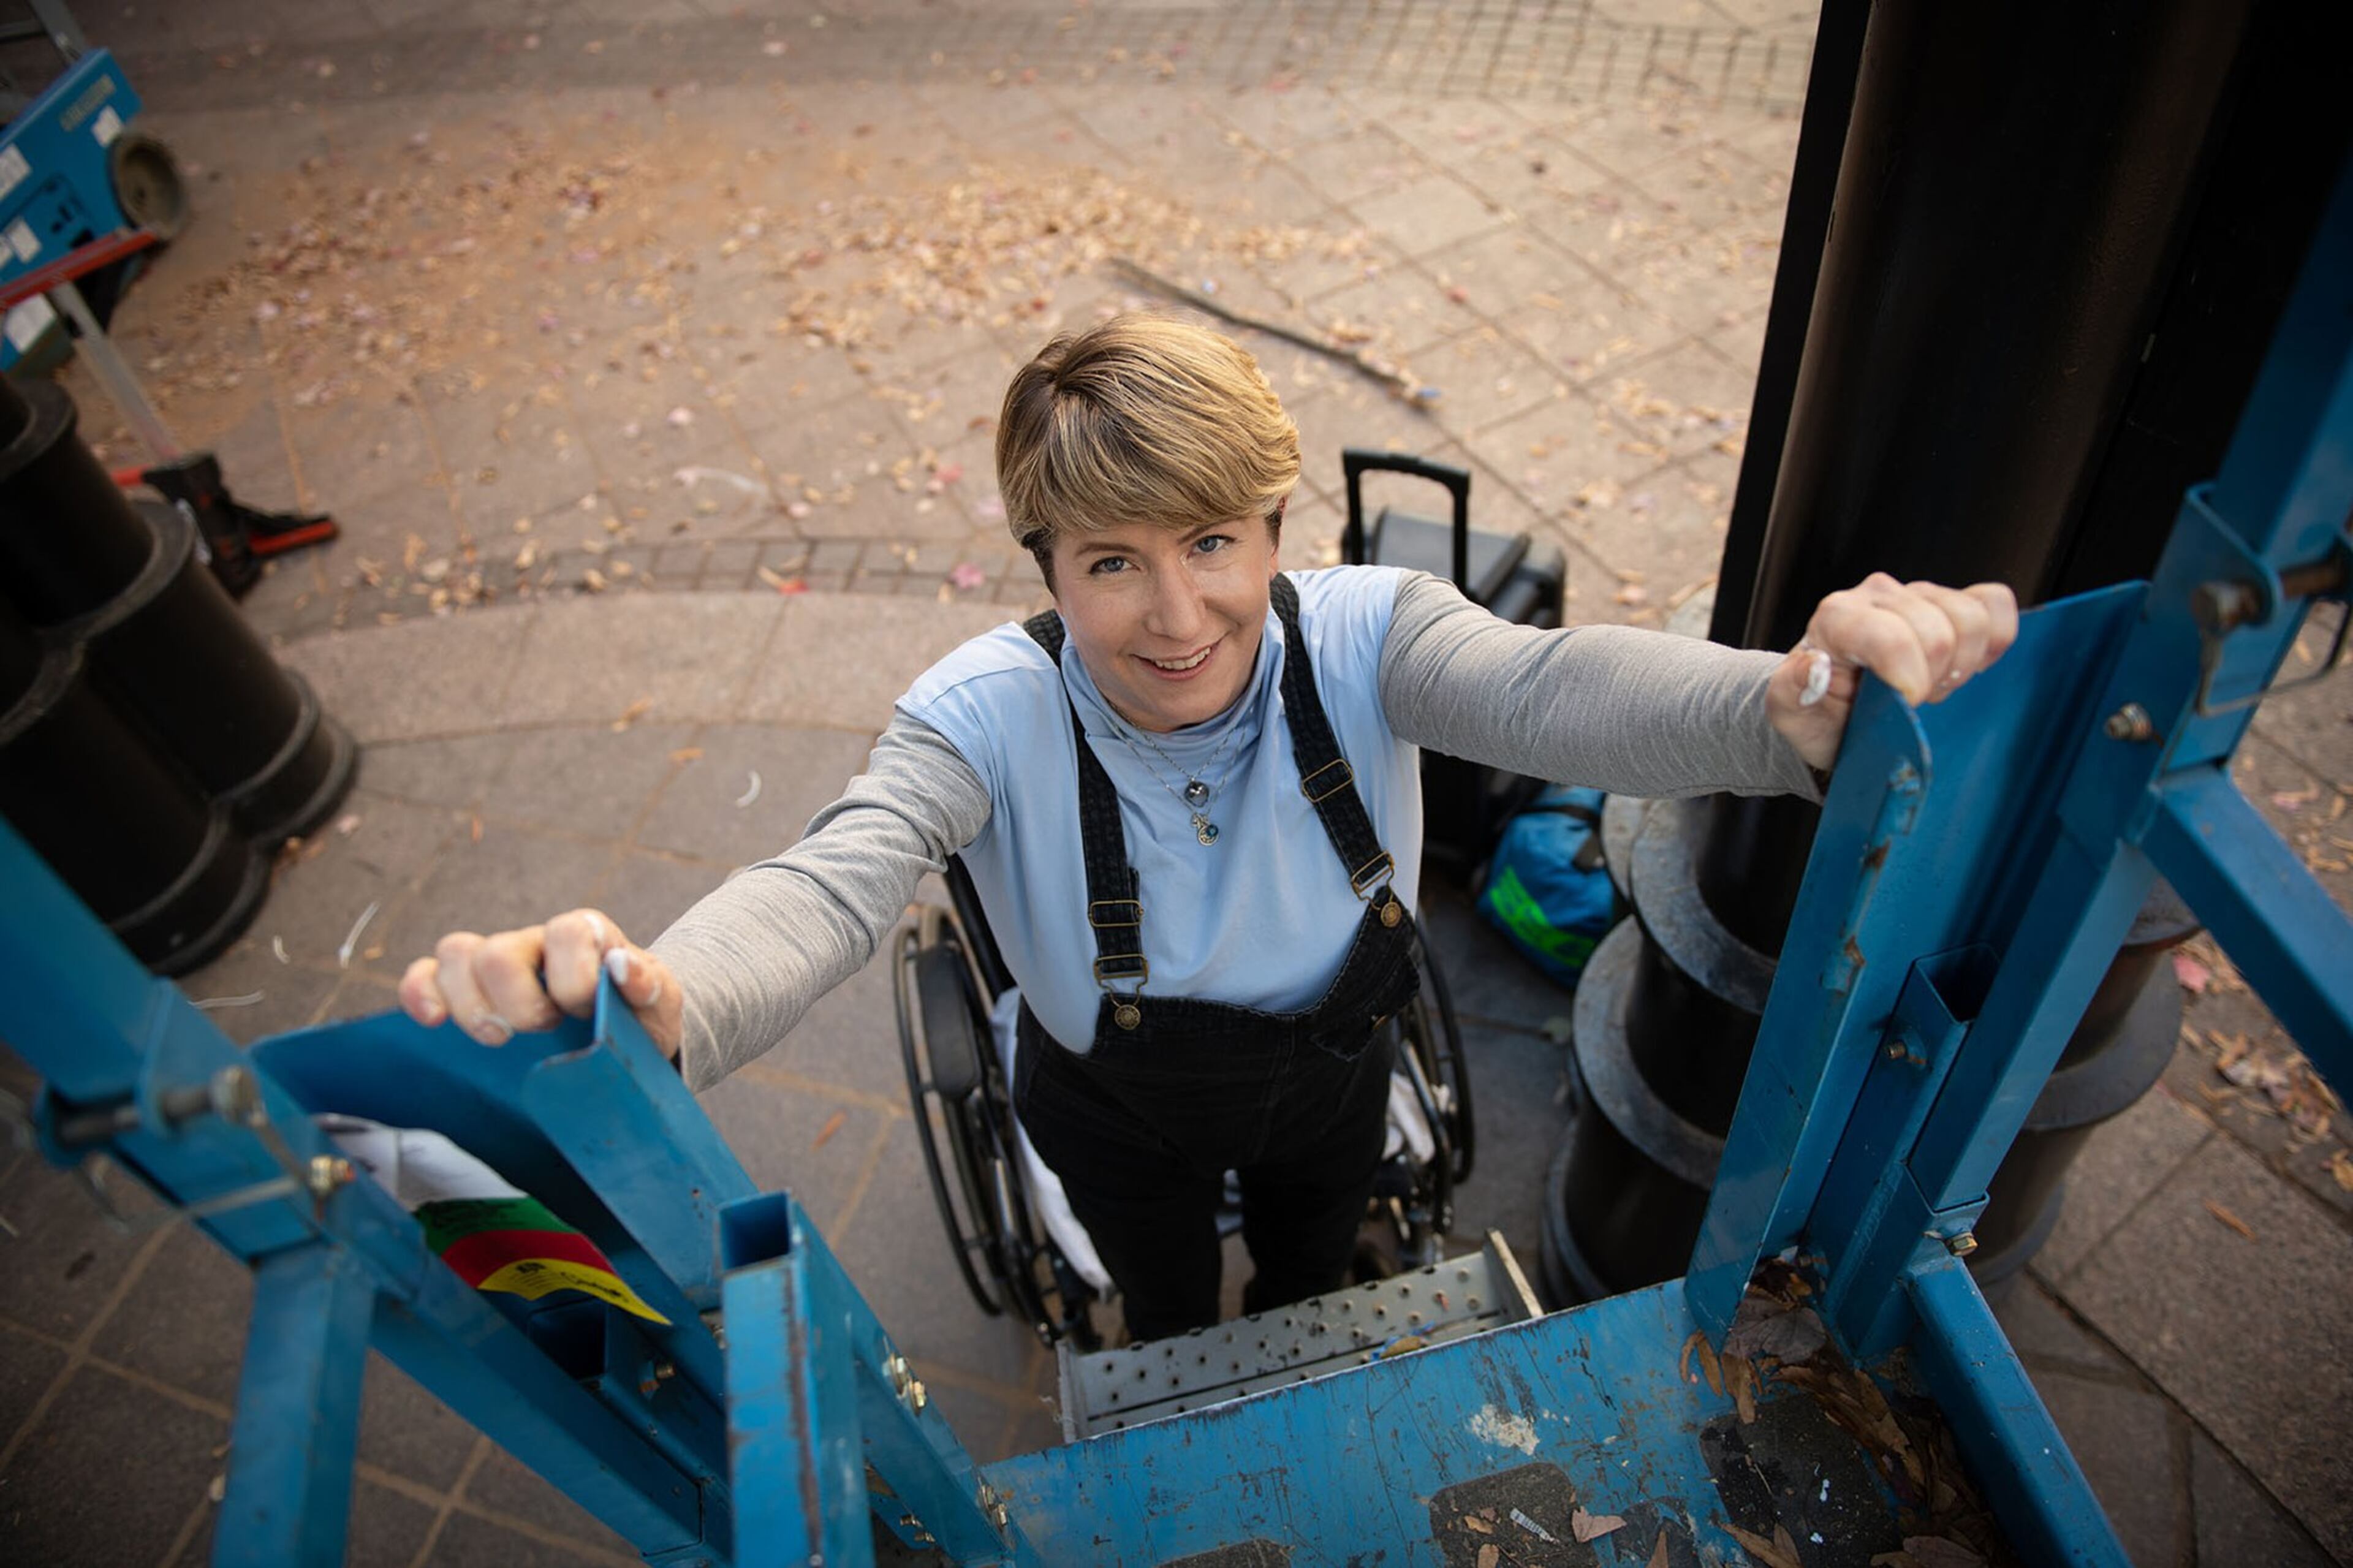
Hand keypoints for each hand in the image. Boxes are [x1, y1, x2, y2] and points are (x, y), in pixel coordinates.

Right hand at [397, 908, 682, 1060]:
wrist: (622, 1034)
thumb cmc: (639, 1016)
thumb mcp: (661, 1005)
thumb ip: (650, 985)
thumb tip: (622, 965)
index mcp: (585, 935)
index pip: (566, 932)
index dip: (571, 977)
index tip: (582, 1015)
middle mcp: (534, 942)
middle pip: (499, 951)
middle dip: (514, 1002)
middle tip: (539, 1031)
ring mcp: (495, 962)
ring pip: (456, 955)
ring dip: (468, 1003)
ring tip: (496, 1038)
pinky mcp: (466, 989)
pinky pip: (425, 976)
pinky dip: (420, 994)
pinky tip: (432, 1023)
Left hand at [1765, 573, 2019, 771]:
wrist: (1836, 708)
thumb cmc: (1816, 709)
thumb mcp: (1789, 711)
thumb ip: (1792, 689)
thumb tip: (1816, 666)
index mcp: (1838, 617)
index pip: (1891, 638)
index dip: (1910, 680)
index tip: (1904, 705)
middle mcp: (1879, 595)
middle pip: (1939, 633)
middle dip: (1933, 679)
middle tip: (1911, 700)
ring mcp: (1920, 594)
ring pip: (1971, 619)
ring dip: (1960, 665)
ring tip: (1932, 683)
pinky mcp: (1955, 602)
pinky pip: (1994, 604)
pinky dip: (1993, 639)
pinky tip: (1965, 665)